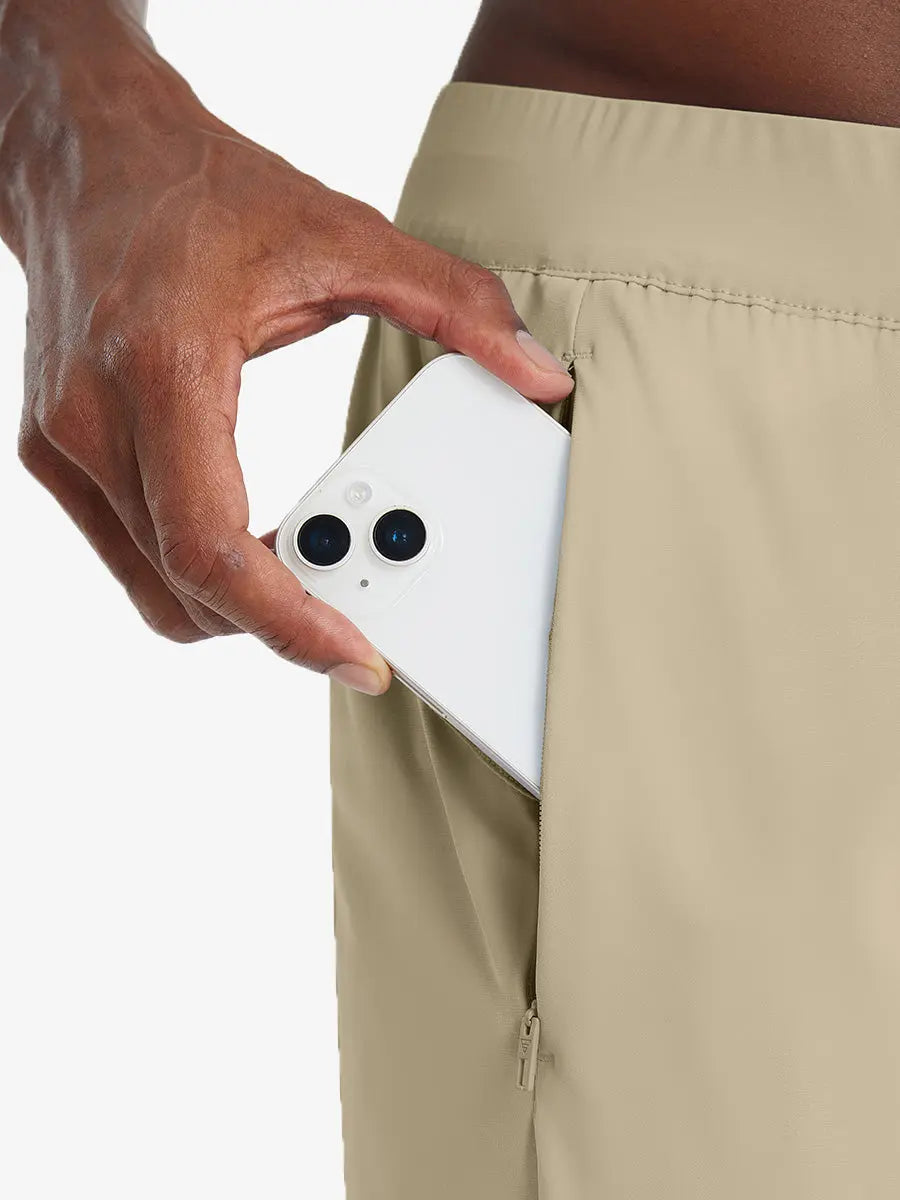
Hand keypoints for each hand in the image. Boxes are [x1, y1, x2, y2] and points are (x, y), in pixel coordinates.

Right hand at [5, 8, 572, 692]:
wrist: (87, 153)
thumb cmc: (201, 188)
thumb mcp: (345, 235)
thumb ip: (455, 307)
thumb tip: (537, 374)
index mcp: (161, 367)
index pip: (211, 546)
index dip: (287, 620)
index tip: (355, 654)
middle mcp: (94, 420)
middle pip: (185, 591)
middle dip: (277, 628)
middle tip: (355, 625)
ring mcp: (63, 445)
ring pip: (154, 591)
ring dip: (238, 609)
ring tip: (313, 578)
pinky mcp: (57, 456)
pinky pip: (135, 557)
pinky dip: (199, 575)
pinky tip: (254, 542)